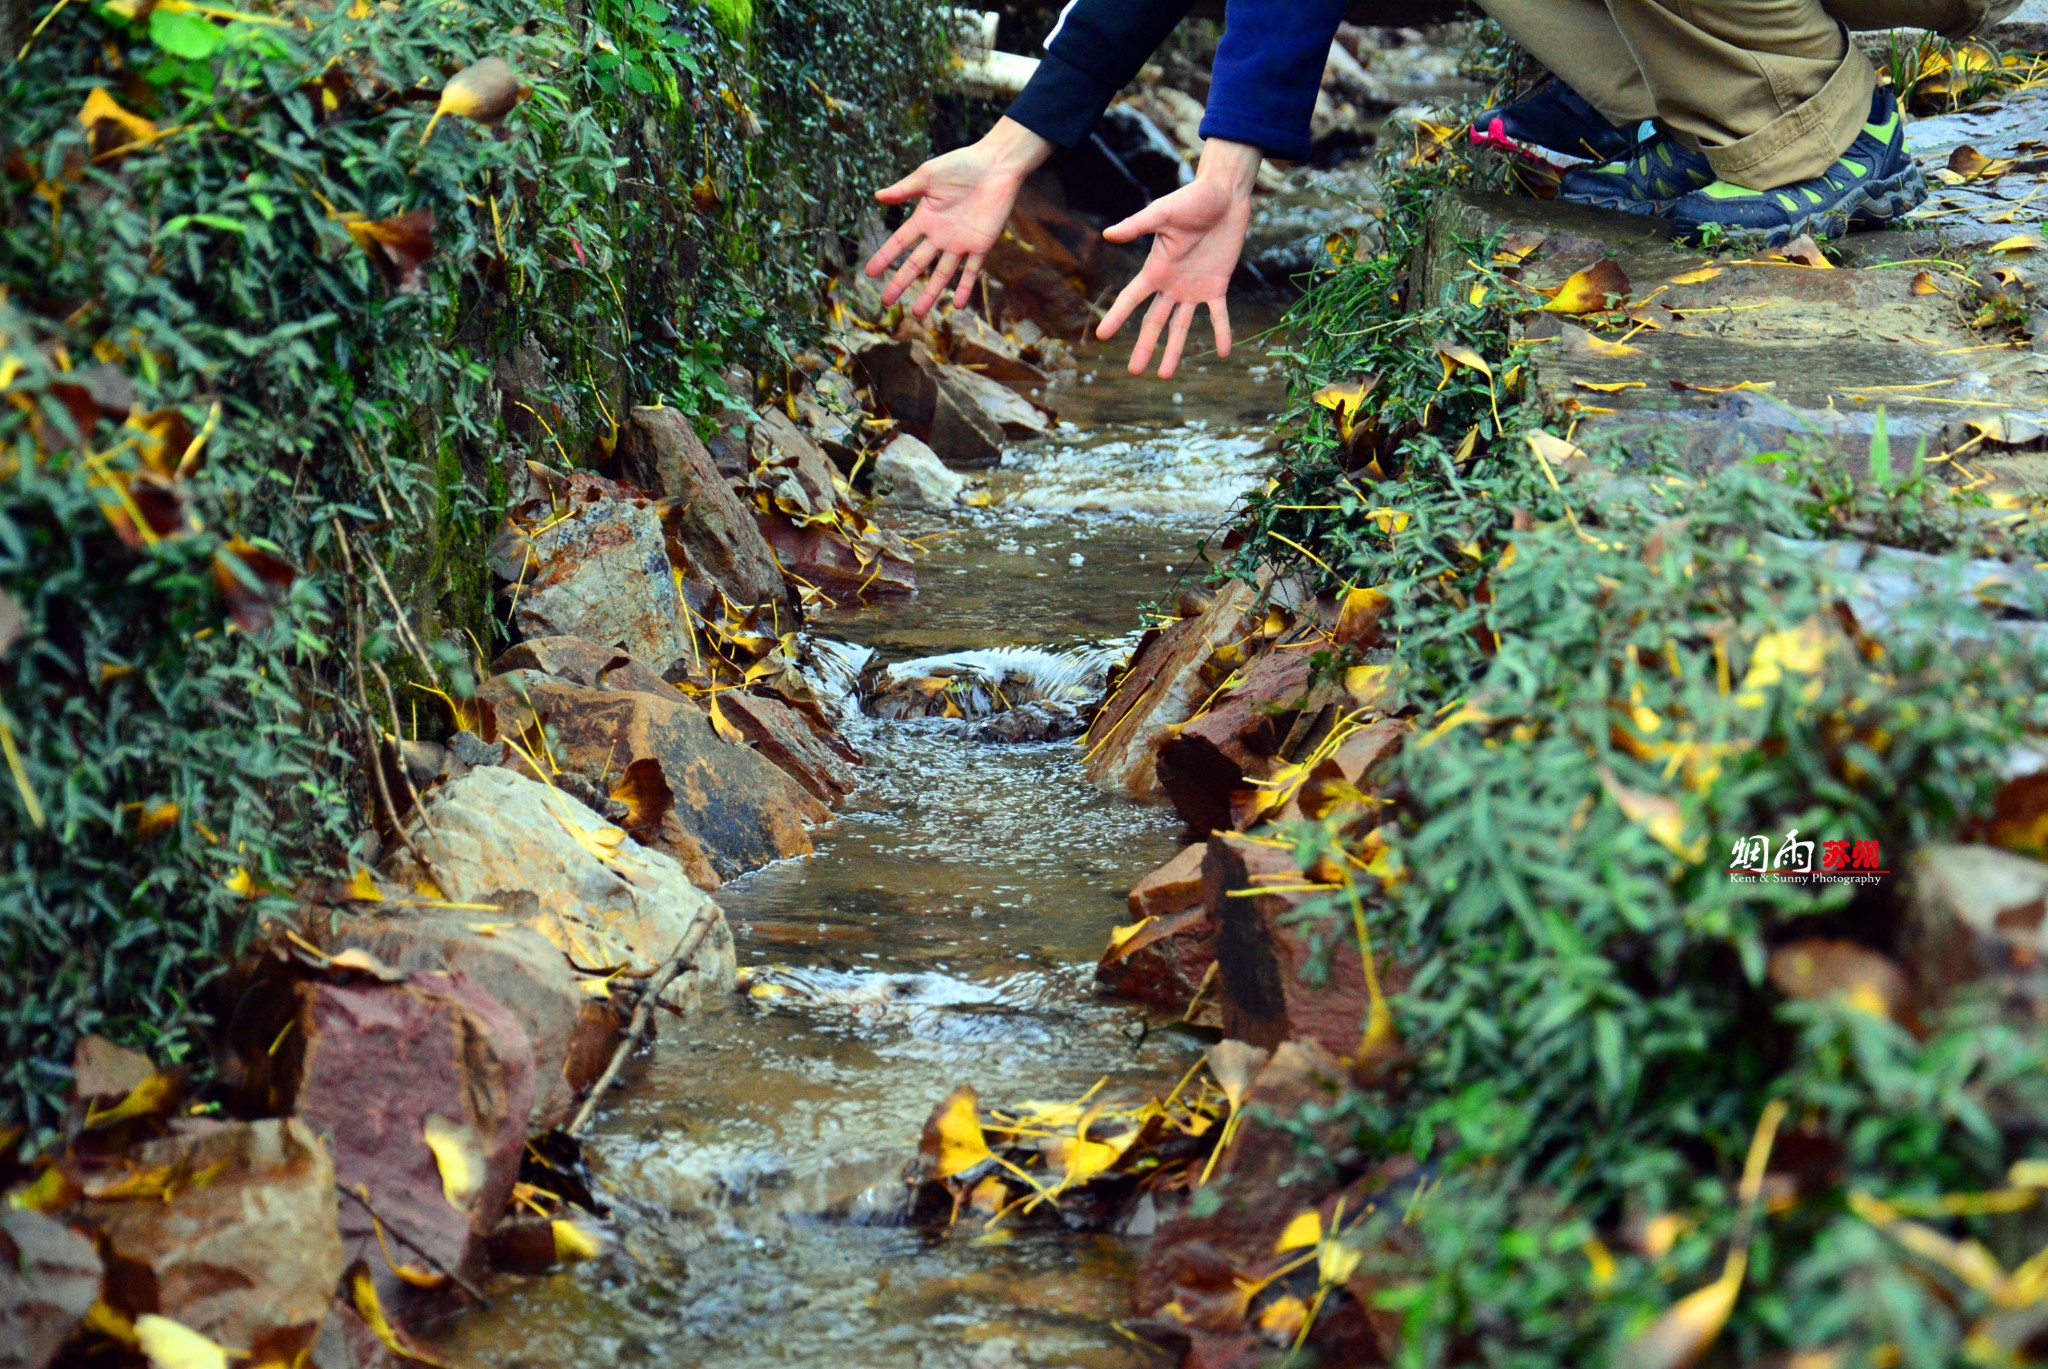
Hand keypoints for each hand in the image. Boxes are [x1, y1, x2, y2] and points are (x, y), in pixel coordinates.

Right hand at [865, 117, 1052, 316]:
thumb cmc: (962, 165)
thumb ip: (905, 190)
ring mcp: (960, 242)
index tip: (869, 273)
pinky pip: (972, 271)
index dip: (885, 257)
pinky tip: (956, 305)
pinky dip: (965, 288)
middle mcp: (940, 235)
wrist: (996, 165)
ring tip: (918, 313)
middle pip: (917, 263)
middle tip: (887, 301)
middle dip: (901, 282)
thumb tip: (877, 196)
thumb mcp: (928, 175)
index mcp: (925, 217)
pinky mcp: (981, 245)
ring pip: (942, 273)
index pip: (900, 242)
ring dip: (930, 293)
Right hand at [1097, 138, 1260, 379]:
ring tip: (1165, 376)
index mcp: (1155, 269)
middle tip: (1134, 372)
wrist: (1224, 194)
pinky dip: (1222, 333)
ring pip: (1181, 326)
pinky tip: (1224, 353)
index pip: (1131, 299)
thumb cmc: (1191, 198)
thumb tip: (1107, 235)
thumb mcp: (1162, 212)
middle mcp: (1171, 284)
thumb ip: (1136, 225)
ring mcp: (1194, 288)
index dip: (1116, 318)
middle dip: (1144, 347)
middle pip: (1153, 322)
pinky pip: (1219, 315)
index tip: (1101, 337)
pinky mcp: (1217, 286)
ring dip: (1174, 351)